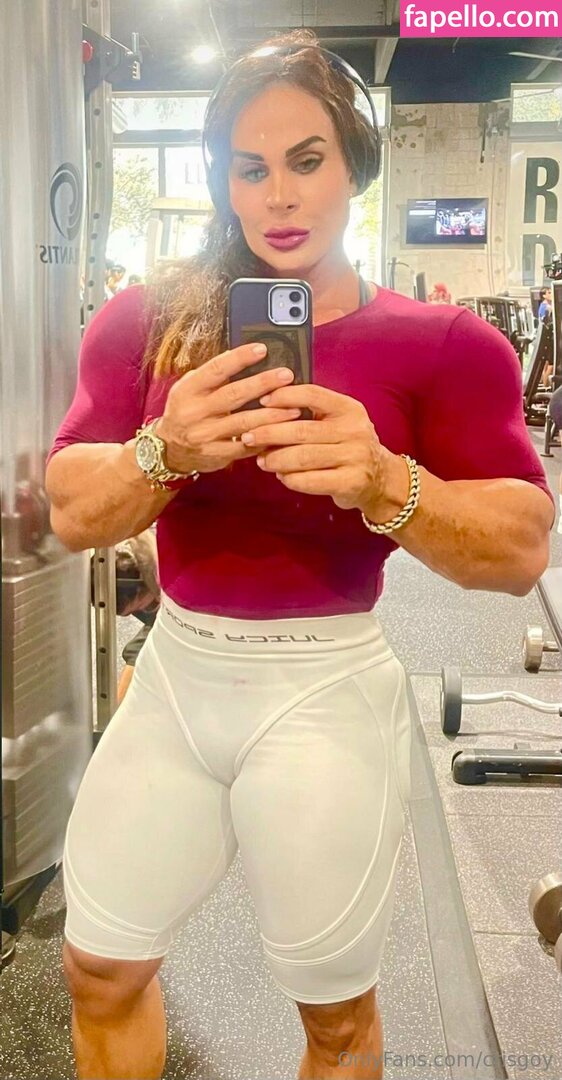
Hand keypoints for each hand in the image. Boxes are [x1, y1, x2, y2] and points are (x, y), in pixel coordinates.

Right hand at [156, 344, 300, 473]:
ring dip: (272, 415)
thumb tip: (243, 356)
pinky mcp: (216, 454)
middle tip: (286, 376)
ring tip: (295, 408)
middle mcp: (195, 412)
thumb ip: (213, 376)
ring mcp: (205, 435)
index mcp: (188, 390)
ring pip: (243, 423)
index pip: (215, 370)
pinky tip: (283, 432)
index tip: (262, 349)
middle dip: (263, 384)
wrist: (170, 449)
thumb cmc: (186, 411)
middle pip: (233, 395)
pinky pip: (245, 446)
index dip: (239, 358)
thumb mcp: (190, 389)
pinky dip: (265, 438)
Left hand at [240, 384, 399, 512]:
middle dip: (269, 433)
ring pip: (303, 457)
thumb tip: (266, 407)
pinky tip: (281, 476)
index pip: (312, 395)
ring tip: (261, 460)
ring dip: (276, 459)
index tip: (262, 401)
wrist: (380, 478)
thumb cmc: (347, 445)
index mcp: (349, 409)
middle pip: (302, 430)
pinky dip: (290, 479)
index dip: (284, 396)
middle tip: (248, 436)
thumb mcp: (338, 421)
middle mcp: (354, 431)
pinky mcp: (350, 483)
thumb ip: (311, 412)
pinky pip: (311, 480)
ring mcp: (355, 458)